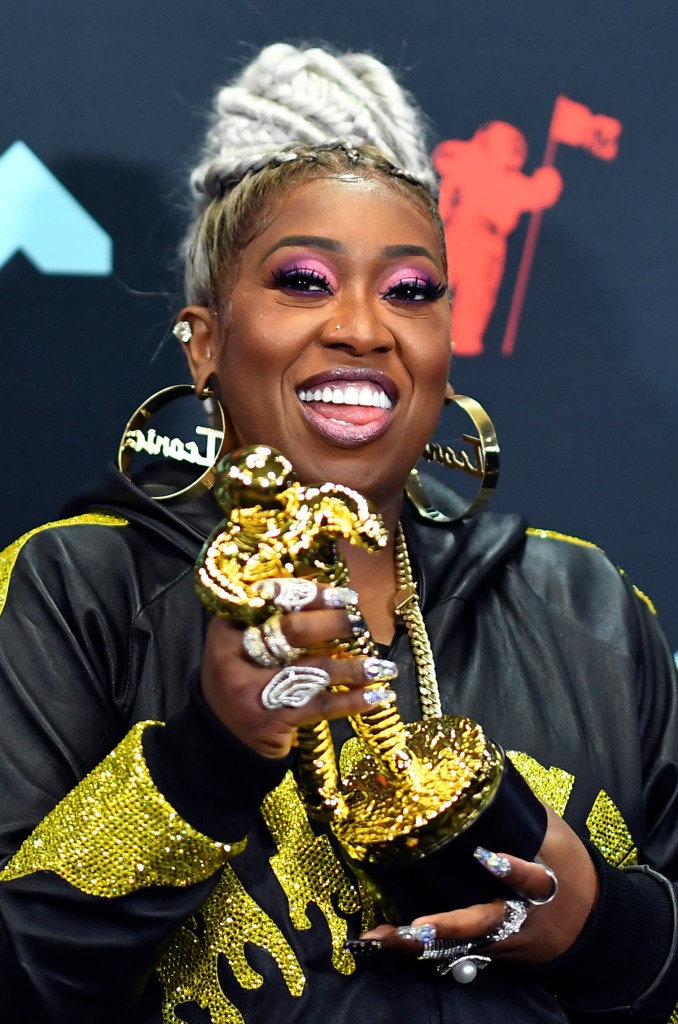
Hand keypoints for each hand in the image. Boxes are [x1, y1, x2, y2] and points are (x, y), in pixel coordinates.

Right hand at [200, 581, 394, 758]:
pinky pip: (322, 705)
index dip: (312, 593)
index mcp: (227, 628)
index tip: (344, 594)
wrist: (220, 740)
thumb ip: (273, 619)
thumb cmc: (241, 680)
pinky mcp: (272, 721)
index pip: (272, 598)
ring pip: (313, 670)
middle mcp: (235, 656)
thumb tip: (332, 594)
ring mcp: (252, 690)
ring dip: (355, 667)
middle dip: (334, 623)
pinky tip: (379, 696)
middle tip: (360, 622)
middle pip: (293, 630)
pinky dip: (354, 700)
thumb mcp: (241, 645)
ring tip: (385, 666)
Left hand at [360, 806, 598, 963]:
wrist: (592, 926)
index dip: (512, 870)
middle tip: (416, 925)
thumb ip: (525, 809)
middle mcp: (519, 916)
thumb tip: (486, 770)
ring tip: (382, 937)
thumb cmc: (570, 870)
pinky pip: (455, 950)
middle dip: (447, 926)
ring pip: (460, 945)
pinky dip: (424, 948)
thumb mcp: (557, 836)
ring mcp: (503, 939)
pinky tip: (387, 942)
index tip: (487, 857)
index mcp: (542, 884)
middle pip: (481, 924)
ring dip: (420, 944)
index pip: (529, 878)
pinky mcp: (491, 951)